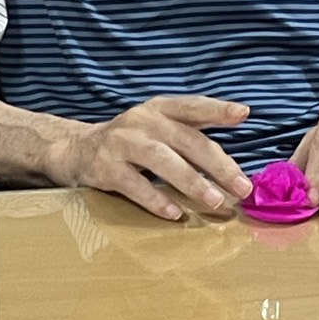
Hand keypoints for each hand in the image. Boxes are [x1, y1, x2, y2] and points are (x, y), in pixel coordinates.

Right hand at [56, 95, 253, 220]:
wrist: (77, 149)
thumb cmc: (131, 140)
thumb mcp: (158, 124)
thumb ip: (193, 125)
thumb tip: (239, 118)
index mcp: (159, 109)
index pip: (192, 106)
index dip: (217, 109)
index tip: (242, 113)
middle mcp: (142, 121)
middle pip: (186, 140)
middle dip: (217, 164)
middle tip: (241, 186)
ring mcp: (122, 143)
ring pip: (162, 161)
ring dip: (191, 181)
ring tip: (214, 200)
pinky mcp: (106, 168)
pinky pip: (135, 185)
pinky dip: (156, 200)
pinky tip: (175, 213)